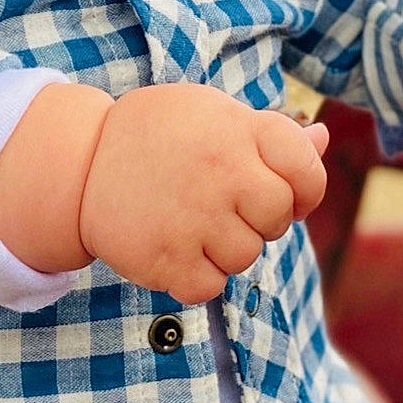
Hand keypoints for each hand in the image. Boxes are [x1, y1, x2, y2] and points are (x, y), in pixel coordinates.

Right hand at [77, 85, 327, 304]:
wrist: (79, 164)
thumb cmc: (157, 136)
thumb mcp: (213, 116)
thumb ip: (270, 133)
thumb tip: (323, 139)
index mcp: (239, 129)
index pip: (306, 170)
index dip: (304, 189)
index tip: (283, 192)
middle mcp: (222, 171)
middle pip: (279, 219)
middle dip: (261, 220)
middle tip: (223, 207)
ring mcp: (194, 217)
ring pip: (246, 256)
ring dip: (226, 249)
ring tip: (192, 224)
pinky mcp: (166, 259)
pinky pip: (210, 287)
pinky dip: (197, 276)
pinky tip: (176, 248)